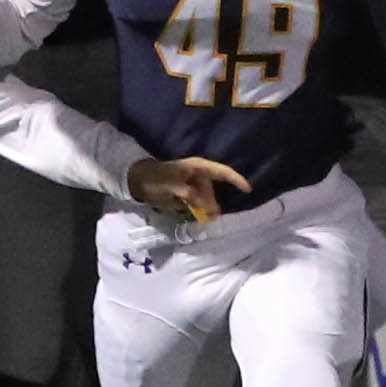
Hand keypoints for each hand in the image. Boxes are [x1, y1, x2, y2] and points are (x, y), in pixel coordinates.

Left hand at [128, 155, 252, 223]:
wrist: (137, 179)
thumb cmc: (154, 179)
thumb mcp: (171, 187)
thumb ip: (189, 195)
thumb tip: (206, 206)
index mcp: (197, 167)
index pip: (222, 172)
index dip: (236, 180)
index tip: (248, 190)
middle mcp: (198, 173)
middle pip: (212, 190)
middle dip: (212, 204)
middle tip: (208, 219)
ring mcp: (192, 182)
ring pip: (205, 198)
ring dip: (205, 209)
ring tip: (201, 219)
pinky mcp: (186, 191)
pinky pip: (197, 201)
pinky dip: (198, 209)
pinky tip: (194, 215)